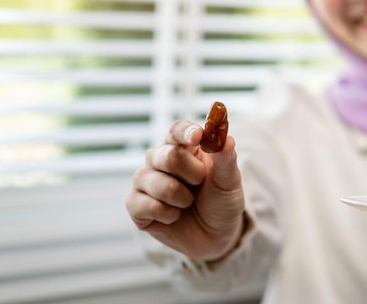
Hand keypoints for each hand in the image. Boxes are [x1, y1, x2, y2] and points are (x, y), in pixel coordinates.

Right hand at [125, 119, 245, 260]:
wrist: (216, 236)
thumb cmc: (221, 201)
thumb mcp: (229, 181)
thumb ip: (226, 159)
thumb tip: (227, 138)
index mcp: (184, 146)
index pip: (177, 130)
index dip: (186, 132)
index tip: (198, 137)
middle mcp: (160, 159)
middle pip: (167, 155)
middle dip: (192, 173)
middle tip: (200, 183)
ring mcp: (146, 181)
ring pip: (156, 182)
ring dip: (181, 197)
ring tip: (188, 202)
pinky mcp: (136, 205)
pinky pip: (144, 205)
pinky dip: (167, 214)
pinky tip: (174, 216)